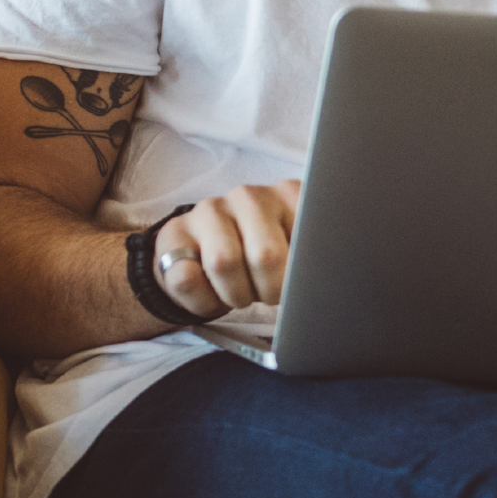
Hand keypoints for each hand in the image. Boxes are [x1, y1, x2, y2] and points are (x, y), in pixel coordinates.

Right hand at [152, 179, 303, 316]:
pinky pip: (186, 279)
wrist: (210, 260)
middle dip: (271, 290)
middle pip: (266, 257)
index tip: (302, 286)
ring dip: (237, 295)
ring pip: (223, 264)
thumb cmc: (265, 261)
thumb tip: (322, 279)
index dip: (305, 276)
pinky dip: (204, 302)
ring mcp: (209, 209)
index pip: (308, 239)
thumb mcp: (298, 254)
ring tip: (242, 293)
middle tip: (270, 294)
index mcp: (290, 195)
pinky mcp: (174, 233)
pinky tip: (213, 295)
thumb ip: (313, 259)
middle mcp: (249, 195)